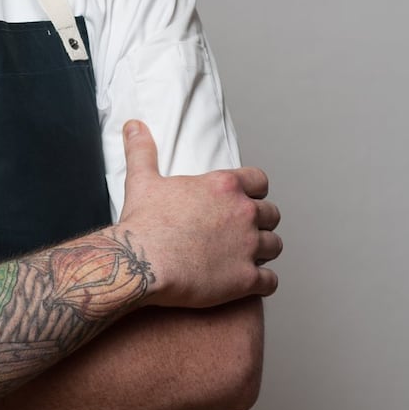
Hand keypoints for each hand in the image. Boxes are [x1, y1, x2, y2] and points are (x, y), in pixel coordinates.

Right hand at [117, 120, 282, 308]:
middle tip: (242, 233)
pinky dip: (263, 283)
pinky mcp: (246, 279)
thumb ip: (142, 150)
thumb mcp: (142, 180)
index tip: (243, 202)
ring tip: (247, 258)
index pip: (260, 182)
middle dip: (261, 223)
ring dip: (263, 252)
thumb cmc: (143, 224)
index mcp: (225, 186)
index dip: (254, 192)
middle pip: (272, 214)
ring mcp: (248, 246)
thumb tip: (134, 126)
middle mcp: (243, 213)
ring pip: (274, 246)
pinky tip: (249, 284)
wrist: (140, 263)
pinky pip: (271, 281)